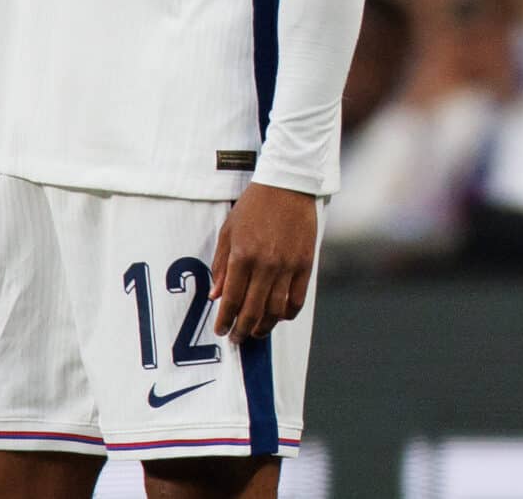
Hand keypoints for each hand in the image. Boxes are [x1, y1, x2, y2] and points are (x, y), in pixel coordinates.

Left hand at [210, 182, 317, 343]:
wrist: (288, 185)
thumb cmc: (254, 205)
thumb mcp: (229, 231)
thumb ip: (221, 265)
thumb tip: (216, 295)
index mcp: (243, 256)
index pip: (232, 299)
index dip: (225, 320)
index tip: (221, 330)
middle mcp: (266, 264)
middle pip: (253, 311)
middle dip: (242, 330)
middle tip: (237, 338)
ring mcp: (288, 266)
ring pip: (276, 310)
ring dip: (264, 326)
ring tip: (257, 332)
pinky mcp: (305, 264)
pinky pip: (298, 299)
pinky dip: (288, 313)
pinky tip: (279, 316)